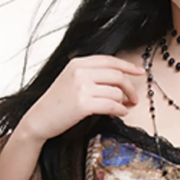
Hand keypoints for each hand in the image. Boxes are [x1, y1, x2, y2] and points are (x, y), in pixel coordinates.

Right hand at [20, 55, 145, 142]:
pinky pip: (112, 105)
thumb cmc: (56, 104)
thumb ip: (89, 75)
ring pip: (116, 92)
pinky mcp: (84, 104)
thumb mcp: (70, 80)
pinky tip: (119, 113)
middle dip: (130, 88)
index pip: (109, 60)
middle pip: (117, 76)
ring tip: (122, 108)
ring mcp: (82, 87)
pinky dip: (120, 110)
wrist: (39, 119)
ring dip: (124, 102)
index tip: (140, 71)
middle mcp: (80, 72)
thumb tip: (117, 80)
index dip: (128, 66)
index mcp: (78, 63)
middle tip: (134, 98)